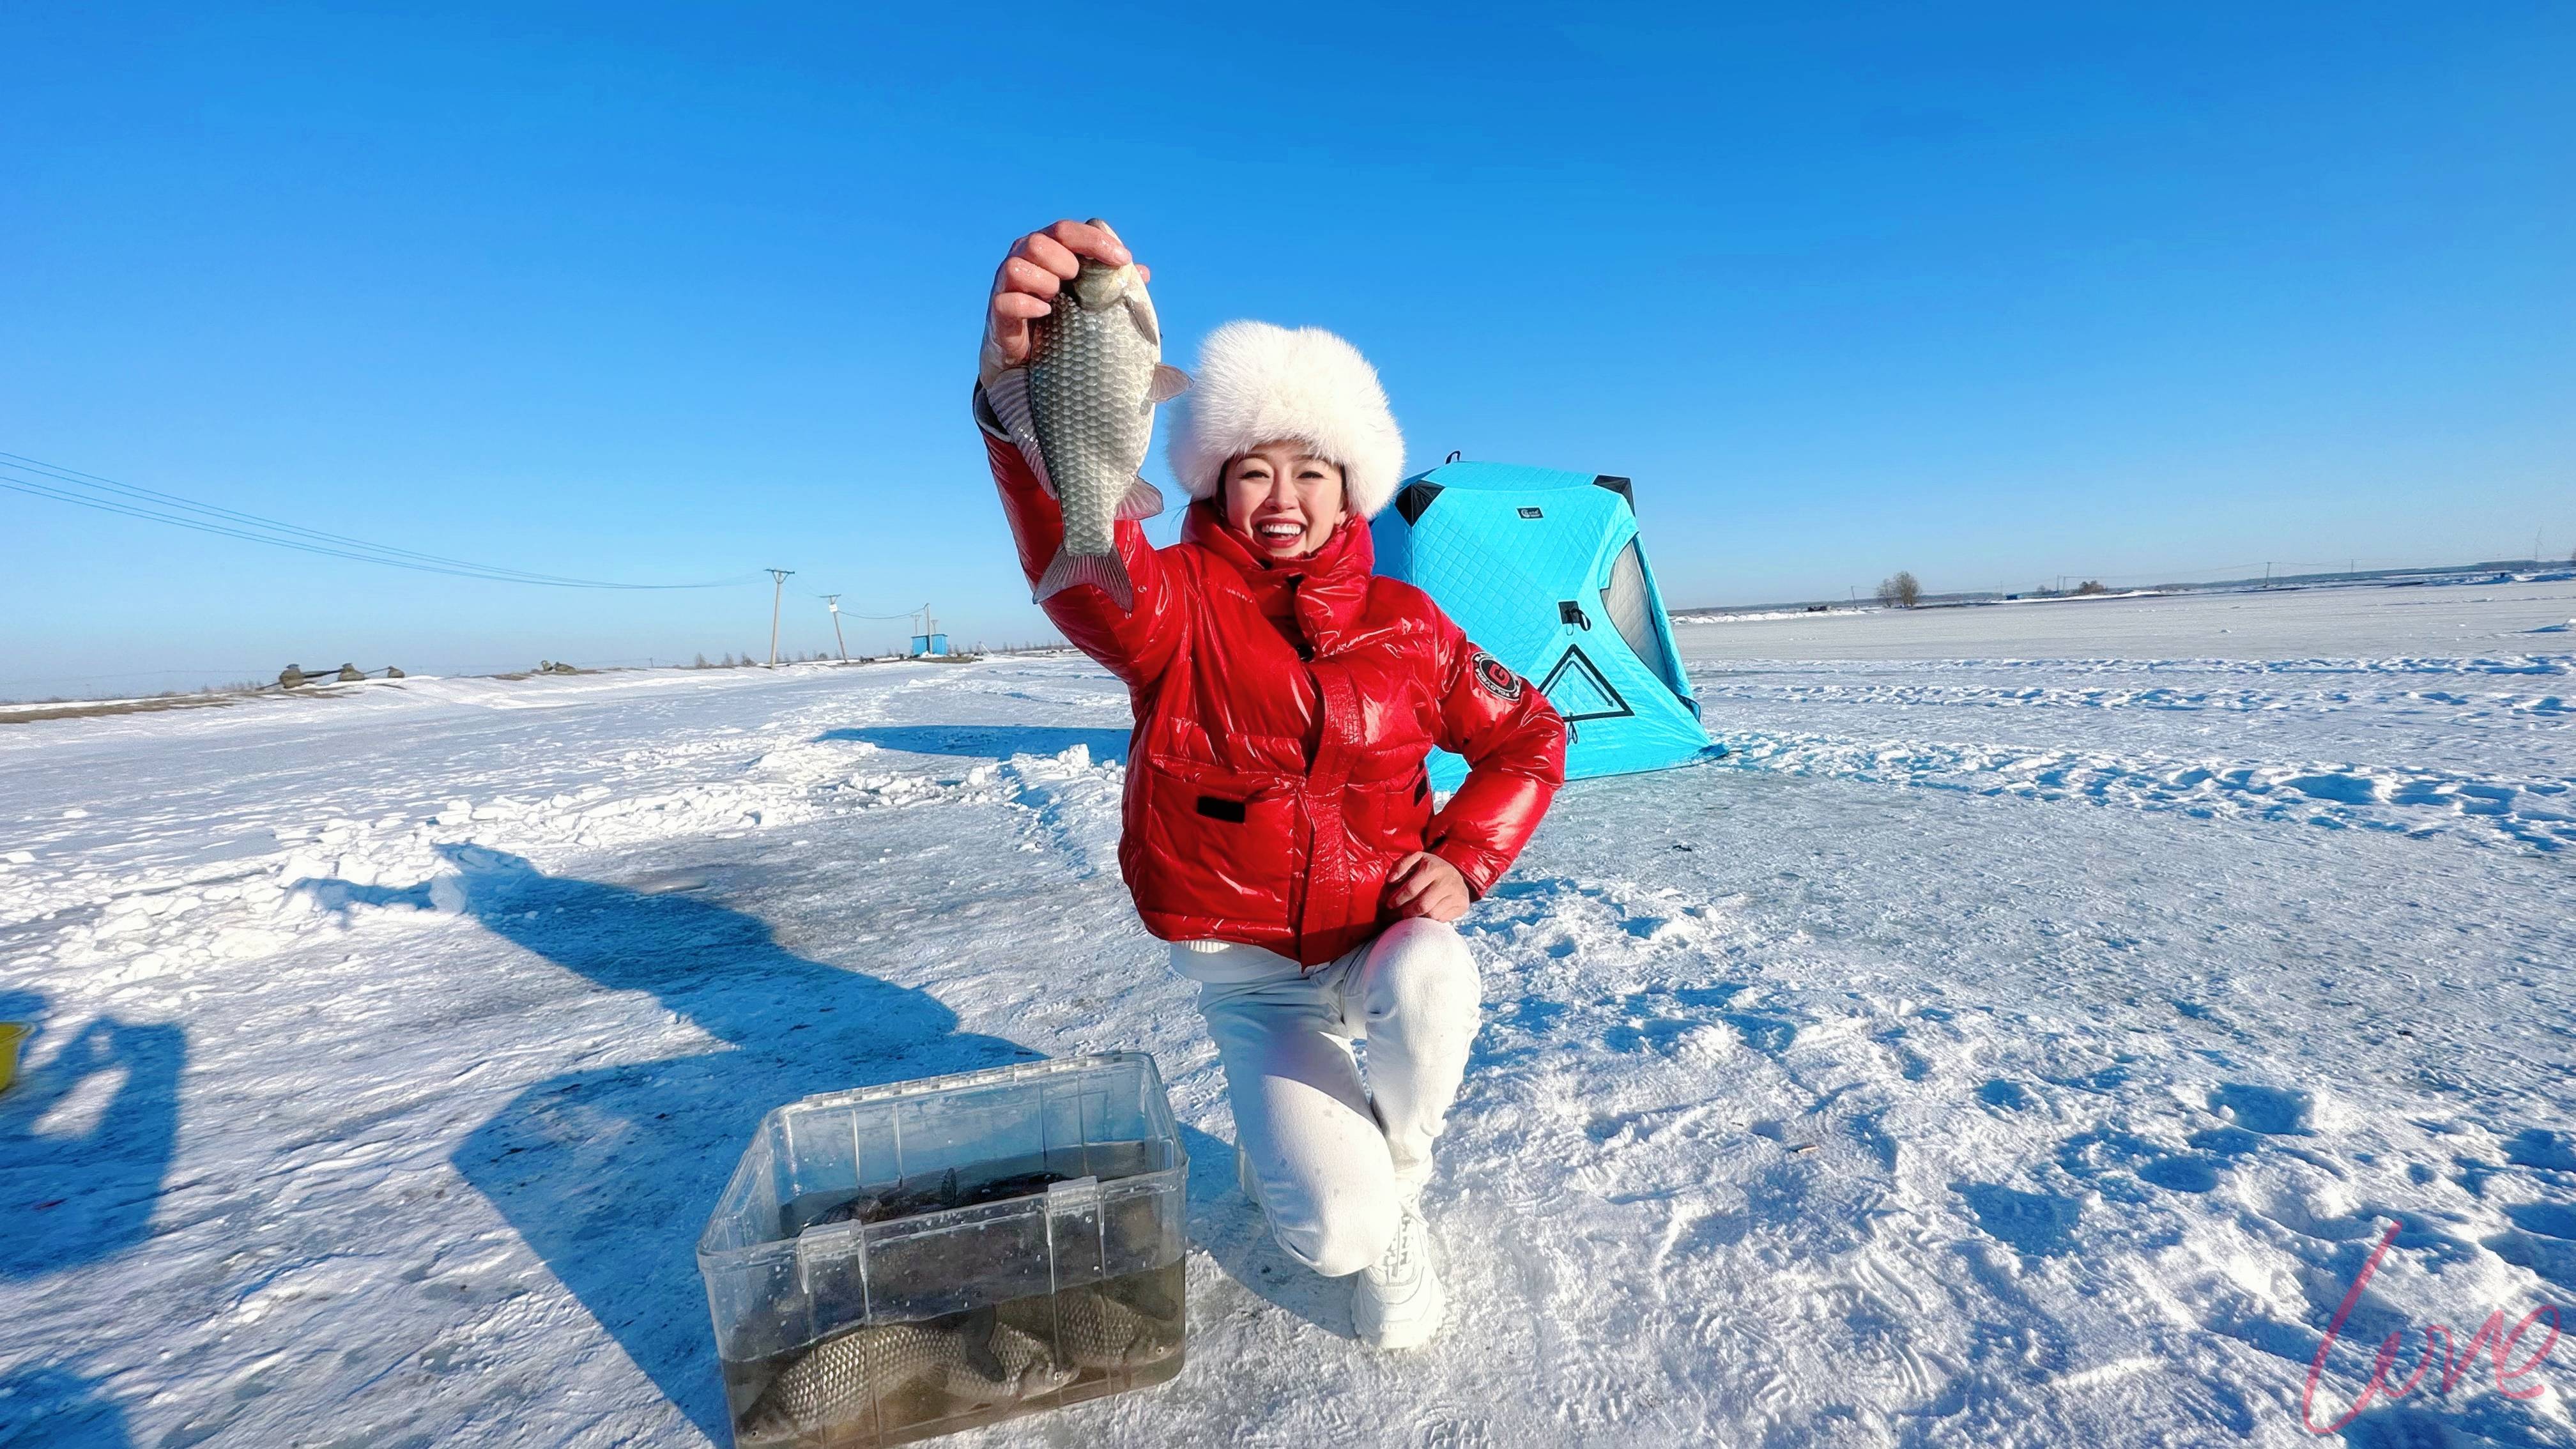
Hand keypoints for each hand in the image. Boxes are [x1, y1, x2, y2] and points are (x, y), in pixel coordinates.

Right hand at [980, 219, 1147, 388]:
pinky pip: (1007, 301)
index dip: (1095, 241)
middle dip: (1065, 261)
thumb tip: (1142, 272)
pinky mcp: (998, 312)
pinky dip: (1028, 305)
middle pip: (1039, 243)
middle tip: (1075, 280)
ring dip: (1044, 282)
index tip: (1122, 259)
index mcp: (1047, 248)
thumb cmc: (1062, 318)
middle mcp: (1022, 258)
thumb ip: (1112, 283)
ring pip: (1018, 266)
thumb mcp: (1091, 297)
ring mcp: (1006, 284)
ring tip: (1056, 299)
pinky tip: (1046, 312)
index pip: (1067, 230)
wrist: (1029, 359)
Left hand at [1384, 851, 1472, 922]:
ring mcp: (1456, 893)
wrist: (1455, 872)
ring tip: (1407, 917)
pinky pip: (1441, 919)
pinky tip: (1422, 917)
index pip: (1411, 889)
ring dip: (1416, 919)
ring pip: (1431, 915)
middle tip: (1396, 915)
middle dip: (1405, 913)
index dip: (1398, 899)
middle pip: (1421, 905)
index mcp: (1433, 867)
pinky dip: (1429, 921)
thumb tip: (1391, 880)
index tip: (1389, 904)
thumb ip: (1401, 865)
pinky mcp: (1462, 904)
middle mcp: (1446, 881)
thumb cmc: (1430, 867)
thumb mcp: (1417, 859)